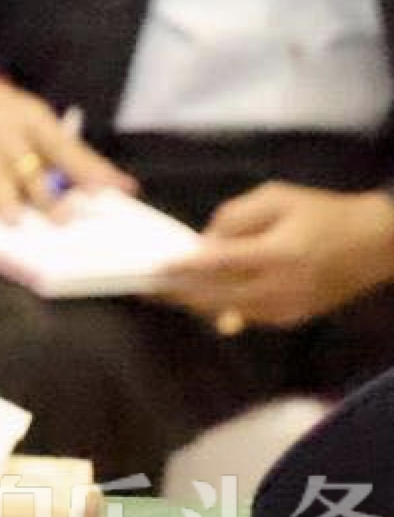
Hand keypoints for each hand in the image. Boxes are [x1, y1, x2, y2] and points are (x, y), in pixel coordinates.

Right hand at [0, 75, 134, 217]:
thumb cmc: (15, 122)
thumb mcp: (47, 127)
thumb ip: (82, 159)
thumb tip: (126, 188)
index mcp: (34, 123)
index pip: (62, 147)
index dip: (82, 169)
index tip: (101, 192)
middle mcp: (6, 135)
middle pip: (28, 168)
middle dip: (44, 196)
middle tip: (62, 220)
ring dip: (4, 200)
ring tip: (13, 219)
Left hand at [156, 182, 393, 329]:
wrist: (375, 244)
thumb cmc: (323, 213)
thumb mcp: (277, 198)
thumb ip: (235, 217)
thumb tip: (204, 241)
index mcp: (279, 254)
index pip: (220, 264)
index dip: (185, 268)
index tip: (154, 268)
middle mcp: (282, 287)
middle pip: (218, 295)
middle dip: (180, 293)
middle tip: (146, 287)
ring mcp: (288, 308)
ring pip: (229, 311)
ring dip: (195, 304)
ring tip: (163, 294)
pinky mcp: (293, 319)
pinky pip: (247, 316)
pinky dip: (220, 308)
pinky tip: (198, 300)